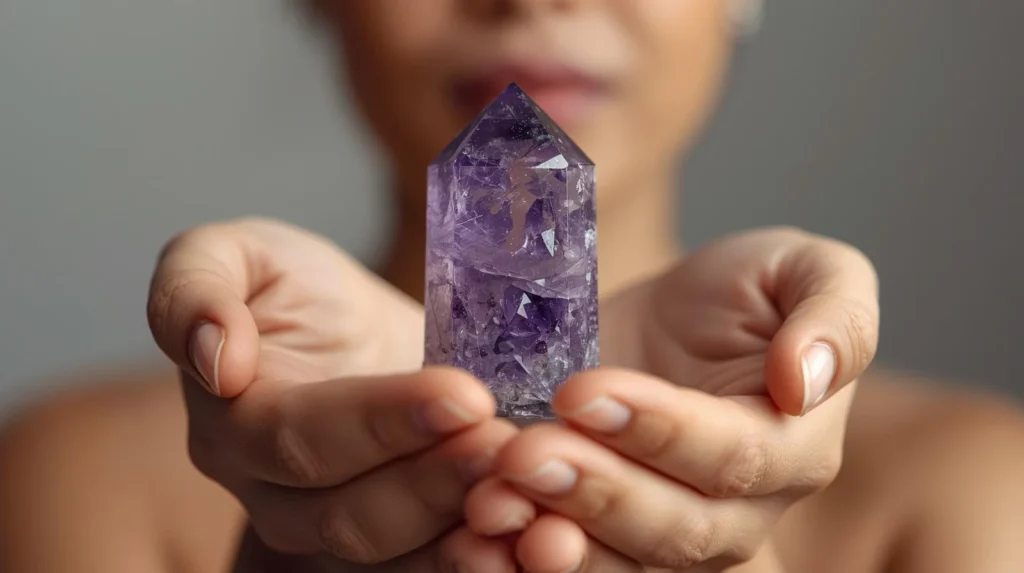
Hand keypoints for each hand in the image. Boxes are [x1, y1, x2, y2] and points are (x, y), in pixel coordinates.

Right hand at [147, 217, 513, 569]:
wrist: (351, 335)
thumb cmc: (295, 290)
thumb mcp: (239, 253)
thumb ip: (197, 284)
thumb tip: (212, 354)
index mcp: (235, 426)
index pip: (300, 439)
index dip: (381, 423)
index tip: (463, 394)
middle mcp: (276, 497)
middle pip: (350, 514)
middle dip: (436, 481)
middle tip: (509, 444)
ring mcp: (333, 532)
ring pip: (395, 556)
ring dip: (465, 530)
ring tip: (532, 494)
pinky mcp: (394, 546)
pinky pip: (430, 567)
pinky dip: (481, 558)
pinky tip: (536, 541)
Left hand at [449, 227, 879, 571]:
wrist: (670, 323)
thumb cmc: (742, 293)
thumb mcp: (804, 269)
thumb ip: (835, 316)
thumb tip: (804, 380)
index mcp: (793, 448)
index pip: (733, 457)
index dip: (659, 430)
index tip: (581, 390)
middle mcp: (739, 511)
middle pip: (676, 529)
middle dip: (596, 493)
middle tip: (521, 454)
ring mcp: (670, 535)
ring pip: (621, 564)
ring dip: (553, 541)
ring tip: (489, 504)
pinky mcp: (607, 537)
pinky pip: (575, 565)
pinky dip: (519, 561)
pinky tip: (474, 539)